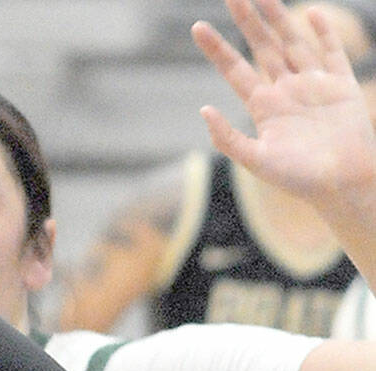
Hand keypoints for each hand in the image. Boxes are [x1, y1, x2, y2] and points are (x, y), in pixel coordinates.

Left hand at [195, 0, 375, 213]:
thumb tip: (203, 109)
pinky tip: (310, 12)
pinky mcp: (341, 86)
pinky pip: (331, 53)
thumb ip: (228, 138)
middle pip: (262, 46)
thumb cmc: (298, 179)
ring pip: (292, 42)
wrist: (342, 184)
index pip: (234, 69)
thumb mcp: (255, 160)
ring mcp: (314, 84)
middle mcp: (286, 89)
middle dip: (247, 20)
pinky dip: (322, 33)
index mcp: (263, 105)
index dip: (216, 48)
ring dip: (278, 17)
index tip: (197, 27)